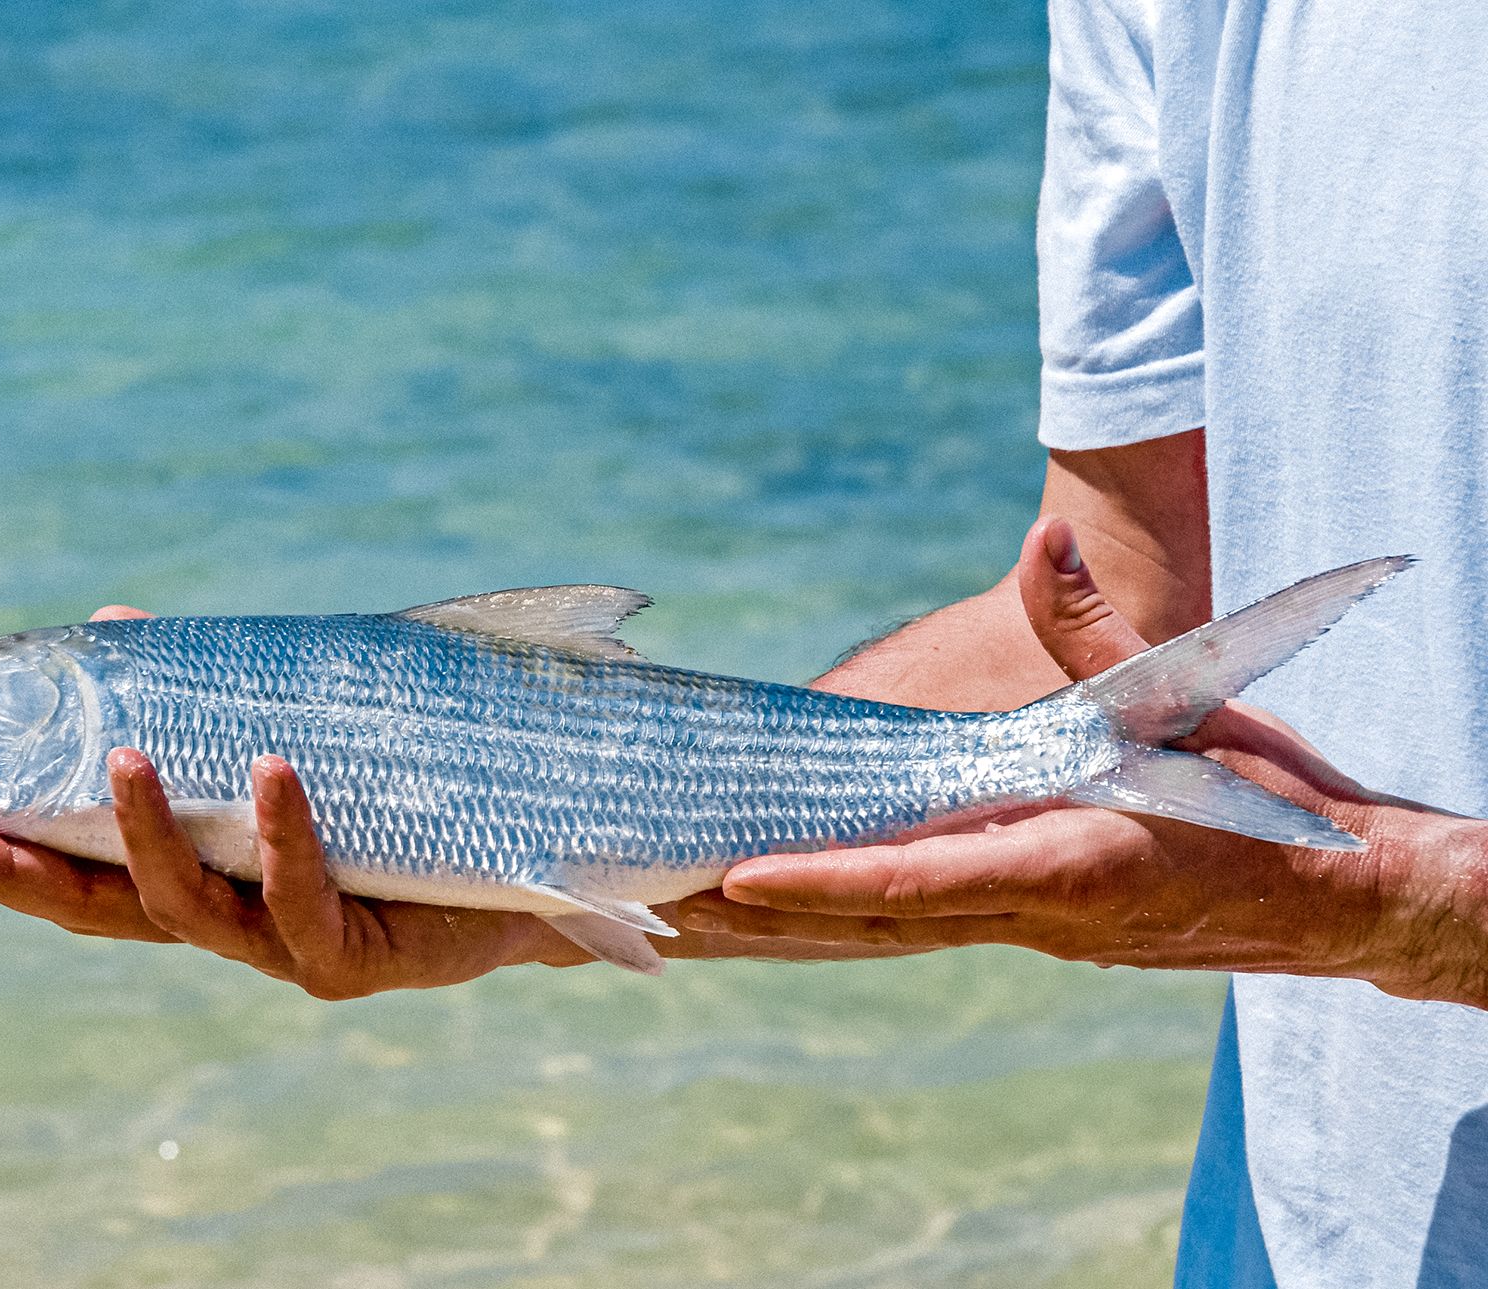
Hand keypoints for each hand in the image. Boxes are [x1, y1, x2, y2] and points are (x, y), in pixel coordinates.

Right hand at [0, 606, 573, 998]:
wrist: (523, 868)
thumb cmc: (393, 798)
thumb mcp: (287, 731)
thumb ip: (199, 693)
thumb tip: (112, 619)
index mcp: (194, 875)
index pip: (63, 866)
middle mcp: (221, 920)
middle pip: (93, 905)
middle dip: (10, 872)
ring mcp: (282, 947)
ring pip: (187, 906)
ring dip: (144, 832)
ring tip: (119, 755)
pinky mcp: (357, 958)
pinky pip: (307, 897)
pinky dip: (284, 832)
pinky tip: (269, 769)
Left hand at [681, 517, 1487, 1008]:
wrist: (1340, 895)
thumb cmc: (1269, 798)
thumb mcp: (1189, 701)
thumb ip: (1100, 629)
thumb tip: (1047, 538)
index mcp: (1066, 865)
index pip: (919, 879)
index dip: (824, 879)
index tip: (737, 880)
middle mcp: (1032, 911)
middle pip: (872, 919)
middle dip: (763, 918)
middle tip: (655, 910)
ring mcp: (1027, 927)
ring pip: (881, 929)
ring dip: (786, 926)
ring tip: (681, 917)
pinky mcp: (1031, 921)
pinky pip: (913, 920)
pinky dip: (841, 912)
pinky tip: (778, 905)